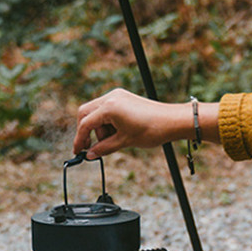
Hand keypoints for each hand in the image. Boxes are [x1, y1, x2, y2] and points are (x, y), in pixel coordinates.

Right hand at [73, 88, 190, 158]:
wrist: (172, 121)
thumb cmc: (152, 130)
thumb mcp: (124, 142)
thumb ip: (103, 148)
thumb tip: (90, 155)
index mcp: (109, 107)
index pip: (85, 123)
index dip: (79, 139)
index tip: (78, 151)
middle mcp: (111, 97)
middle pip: (85, 113)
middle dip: (85, 131)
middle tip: (89, 147)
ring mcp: (117, 95)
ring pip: (95, 111)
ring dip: (97, 127)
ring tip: (112, 140)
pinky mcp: (123, 97)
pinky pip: (106, 109)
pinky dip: (106, 121)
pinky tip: (115, 132)